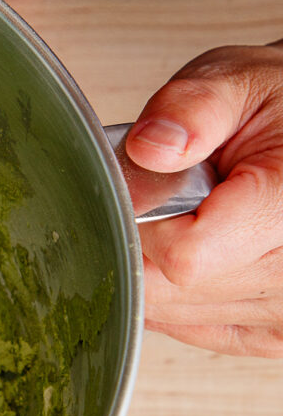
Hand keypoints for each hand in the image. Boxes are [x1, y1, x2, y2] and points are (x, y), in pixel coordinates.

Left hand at [124, 40, 282, 356]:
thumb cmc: (275, 108)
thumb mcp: (233, 84)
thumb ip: (190, 110)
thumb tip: (149, 147)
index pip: (183, 256)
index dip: (146, 220)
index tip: (153, 181)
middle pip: (170, 290)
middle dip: (145, 240)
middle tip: (174, 192)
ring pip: (172, 312)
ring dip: (156, 265)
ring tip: (192, 215)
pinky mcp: (271, 331)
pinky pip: (192, 327)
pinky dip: (172, 292)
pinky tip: (183, 250)